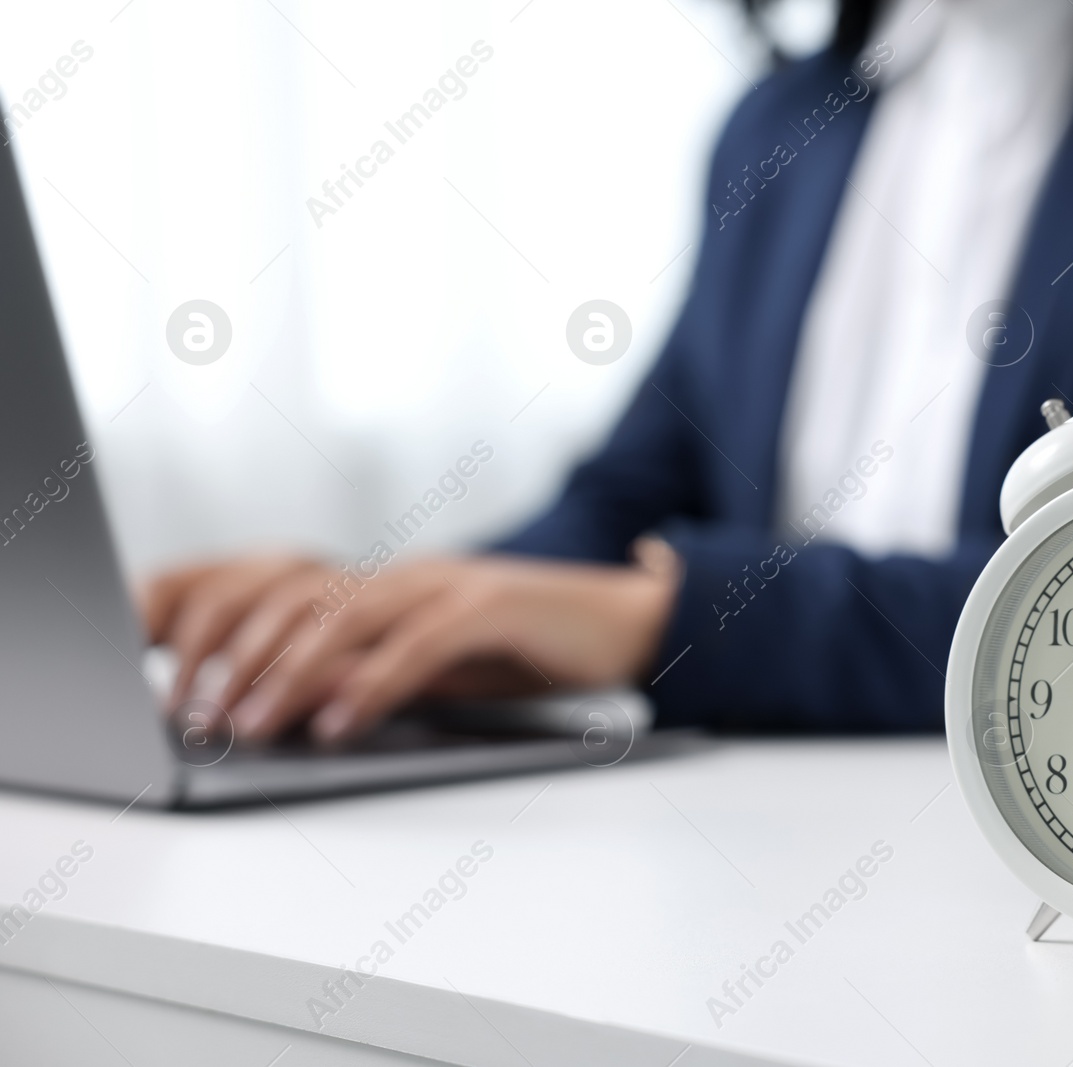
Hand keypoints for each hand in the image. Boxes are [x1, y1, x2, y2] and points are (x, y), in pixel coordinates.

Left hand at [140, 539, 681, 744]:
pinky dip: (371, 687)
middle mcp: (404, 574)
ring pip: (344, 619)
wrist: (623, 624)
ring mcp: (447, 583)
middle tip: (196, 716)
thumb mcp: (434, 664)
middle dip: (235, 658)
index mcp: (382, 583)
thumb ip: (370, 675)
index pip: (278, 591)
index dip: (219, 630)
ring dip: (286, 676)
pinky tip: (337, 726)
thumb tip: (299, 708)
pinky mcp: (492, 605)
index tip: (174, 686)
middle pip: (294, 598)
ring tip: (247, 725)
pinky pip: (416, 646)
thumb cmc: (526, 650)